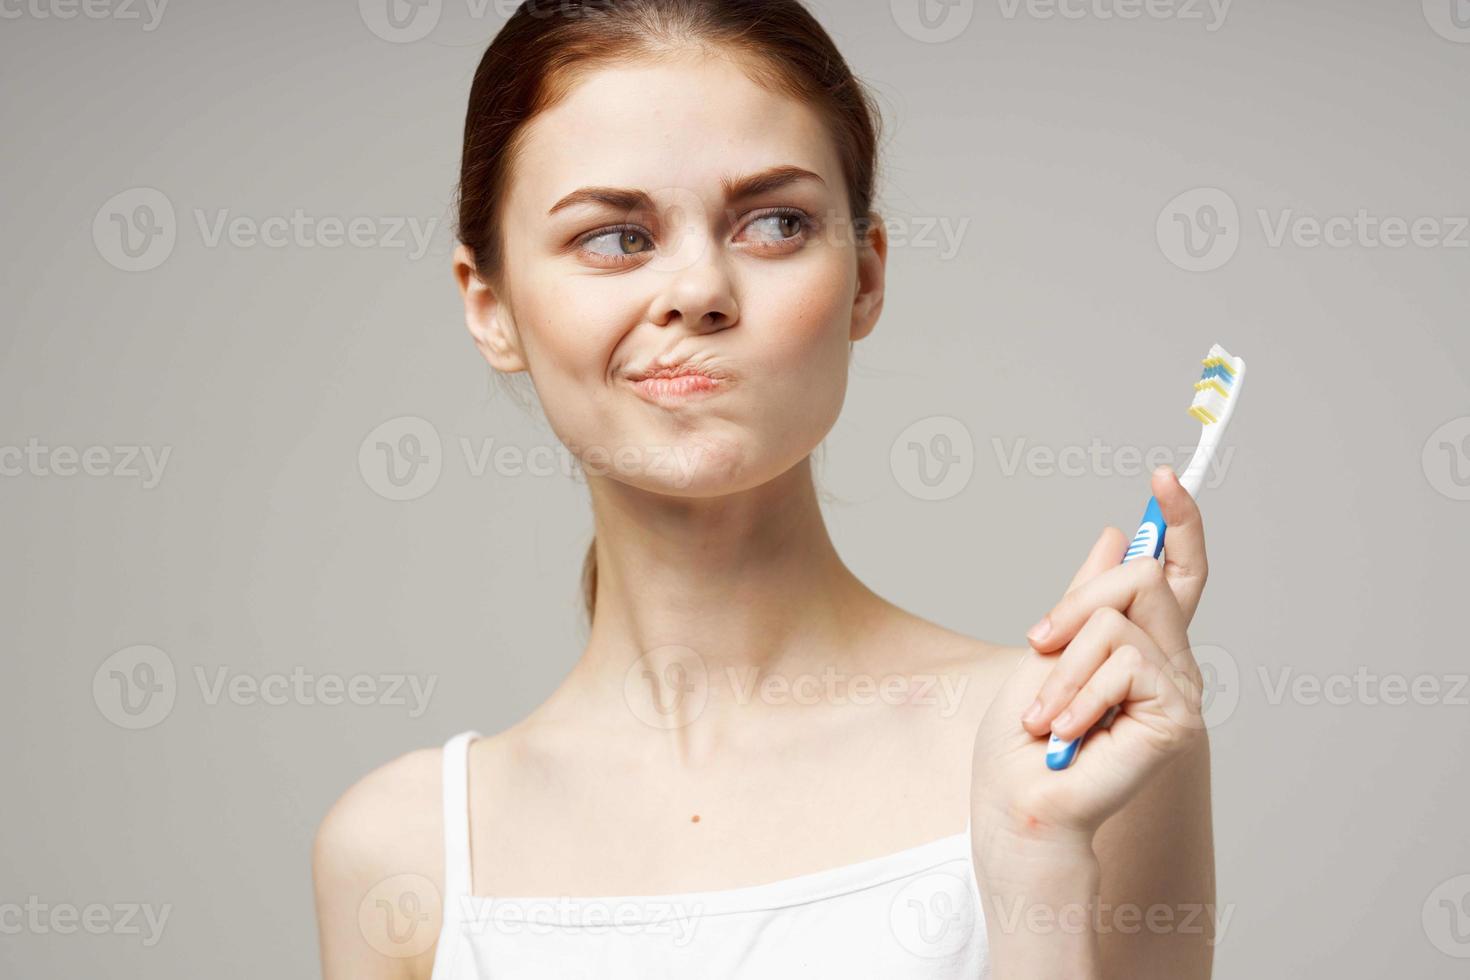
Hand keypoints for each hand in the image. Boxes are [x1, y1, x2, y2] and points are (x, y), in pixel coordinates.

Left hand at [970, 467, 1210, 853]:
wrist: (1020, 799)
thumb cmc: (1024, 738)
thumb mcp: (1048, 648)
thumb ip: (1087, 596)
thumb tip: (1116, 534)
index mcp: (1141, 643)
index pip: (1178, 572)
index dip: (1180, 523)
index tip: (1163, 477)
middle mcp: (1170, 660)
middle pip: (1143, 576)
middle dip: (1076, 604)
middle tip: (1039, 644)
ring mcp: (1179, 688)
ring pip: (1121, 618)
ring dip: (1064, 667)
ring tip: (1047, 716)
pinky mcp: (1179, 716)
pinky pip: (1123, 662)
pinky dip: (1078, 695)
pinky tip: (1068, 733)